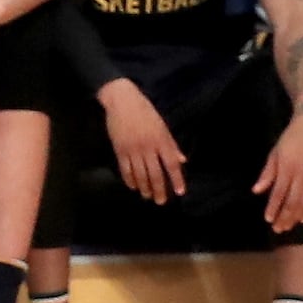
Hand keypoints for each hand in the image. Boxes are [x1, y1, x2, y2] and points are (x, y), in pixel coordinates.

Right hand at [99, 78, 184, 201]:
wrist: (122, 101)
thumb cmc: (145, 111)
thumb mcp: (162, 125)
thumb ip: (171, 145)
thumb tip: (182, 160)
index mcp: (161, 140)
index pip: (171, 164)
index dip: (176, 179)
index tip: (180, 192)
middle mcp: (148, 147)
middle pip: (155, 174)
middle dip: (159, 190)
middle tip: (160, 202)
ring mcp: (133, 150)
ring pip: (140, 174)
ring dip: (144, 188)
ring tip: (147, 196)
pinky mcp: (120, 150)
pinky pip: (125, 170)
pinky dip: (129, 180)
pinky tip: (133, 187)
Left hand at [256, 110, 302, 230]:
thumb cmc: (290, 140)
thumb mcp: (274, 153)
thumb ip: (267, 173)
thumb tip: (256, 191)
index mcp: (288, 167)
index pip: (279, 193)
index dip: (273, 207)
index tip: (268, 219)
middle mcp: (302, 174)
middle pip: (293, 201)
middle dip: (285, 217)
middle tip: (277, 229)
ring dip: (296, 217)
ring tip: (288, 227)